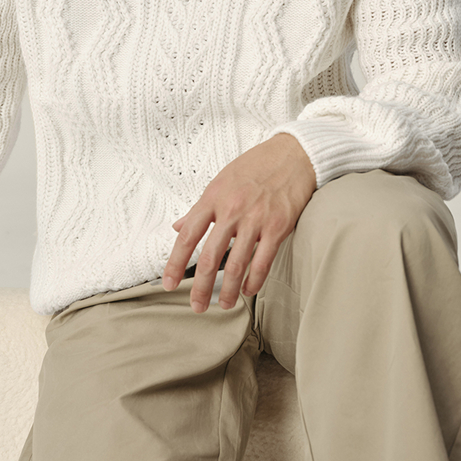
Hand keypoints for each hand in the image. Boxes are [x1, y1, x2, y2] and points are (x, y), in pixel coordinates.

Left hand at [162, 133, 315, 313]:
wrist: (292, 155)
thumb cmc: (255, 166)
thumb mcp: (220, 180)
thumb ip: (200, 208)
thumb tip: (178, 226)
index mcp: (213, 198)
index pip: (187, 236)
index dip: (175, 263)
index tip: (168, 283)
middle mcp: (232, 210)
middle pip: (210, 257)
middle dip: (201, 287)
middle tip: (196, 305)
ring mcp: (256, 219)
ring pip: (237, 265)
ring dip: (228, 290)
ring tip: (223, 304)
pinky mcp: (278, 227)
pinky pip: (263, 262)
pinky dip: (254, 281)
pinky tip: (248, 290)